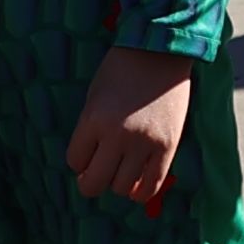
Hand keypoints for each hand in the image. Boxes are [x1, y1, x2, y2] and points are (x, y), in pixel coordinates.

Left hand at [65, 46, 197, 204]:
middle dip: (90, 182)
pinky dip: (140, 192)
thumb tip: (89, 165)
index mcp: (93, 119)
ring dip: (117, 183)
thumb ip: (90, 130)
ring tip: (120, 170)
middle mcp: (117, 135)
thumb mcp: (95, 96)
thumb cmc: (121, 70)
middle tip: (95, 174)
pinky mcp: (168, 147)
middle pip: (95, 183)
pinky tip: (136, 185)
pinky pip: (151, 186)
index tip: (85, 154)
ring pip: (122, 188)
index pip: (75, 161)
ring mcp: (144, 143)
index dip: (78, 160)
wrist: (161, 51)